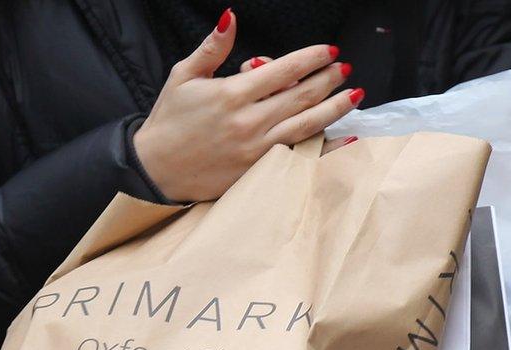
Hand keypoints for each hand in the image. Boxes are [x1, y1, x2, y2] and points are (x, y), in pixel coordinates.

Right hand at [132, 10, 360, 201]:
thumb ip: (213, 47)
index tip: (328, 51)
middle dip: (328, 80)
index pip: (283, 70)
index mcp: (231, 94)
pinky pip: (300, 155)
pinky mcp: (258, 171)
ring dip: (335, 108)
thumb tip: (232, 18)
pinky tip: (347, 137)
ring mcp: (256, 149)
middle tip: (344, 68)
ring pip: (306, 125)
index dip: (310, 58)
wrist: (155, 170)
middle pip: (300, 96)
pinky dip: (327, 147)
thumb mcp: (184, 75)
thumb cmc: (169, 121)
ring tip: (354, 94)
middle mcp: (248, 121)